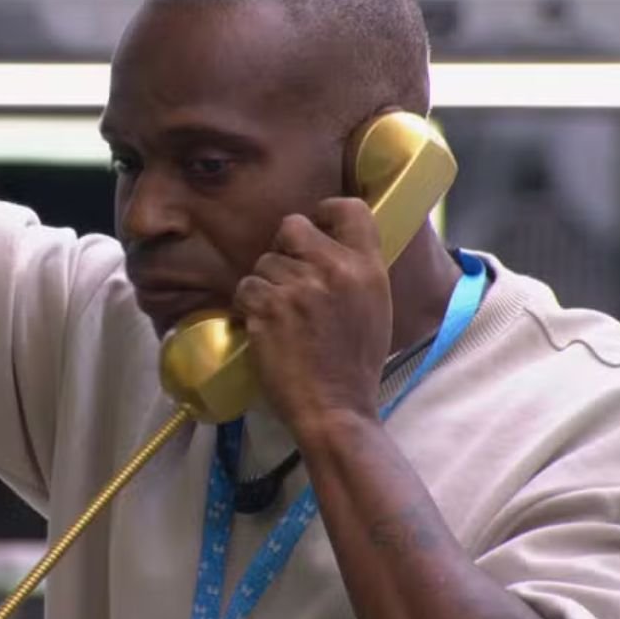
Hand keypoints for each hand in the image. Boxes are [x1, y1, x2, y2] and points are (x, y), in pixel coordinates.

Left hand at [232, 200, 391, 446]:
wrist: (335, 408)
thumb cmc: (355, 365)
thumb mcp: (374, 308)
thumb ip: (354, 272)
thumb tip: (328, 246)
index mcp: (367, 268)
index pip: (350, 209)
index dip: (325, 211)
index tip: (315, 225)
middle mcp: (334, 269)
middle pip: (292, 227)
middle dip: (283, 248)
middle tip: (285, 277)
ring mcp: (299, 287)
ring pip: (263, 262)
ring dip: (265, 286)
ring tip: (281, 318)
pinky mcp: (268, 306)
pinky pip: (245, 287)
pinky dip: (247, 306)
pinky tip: (263, 327)